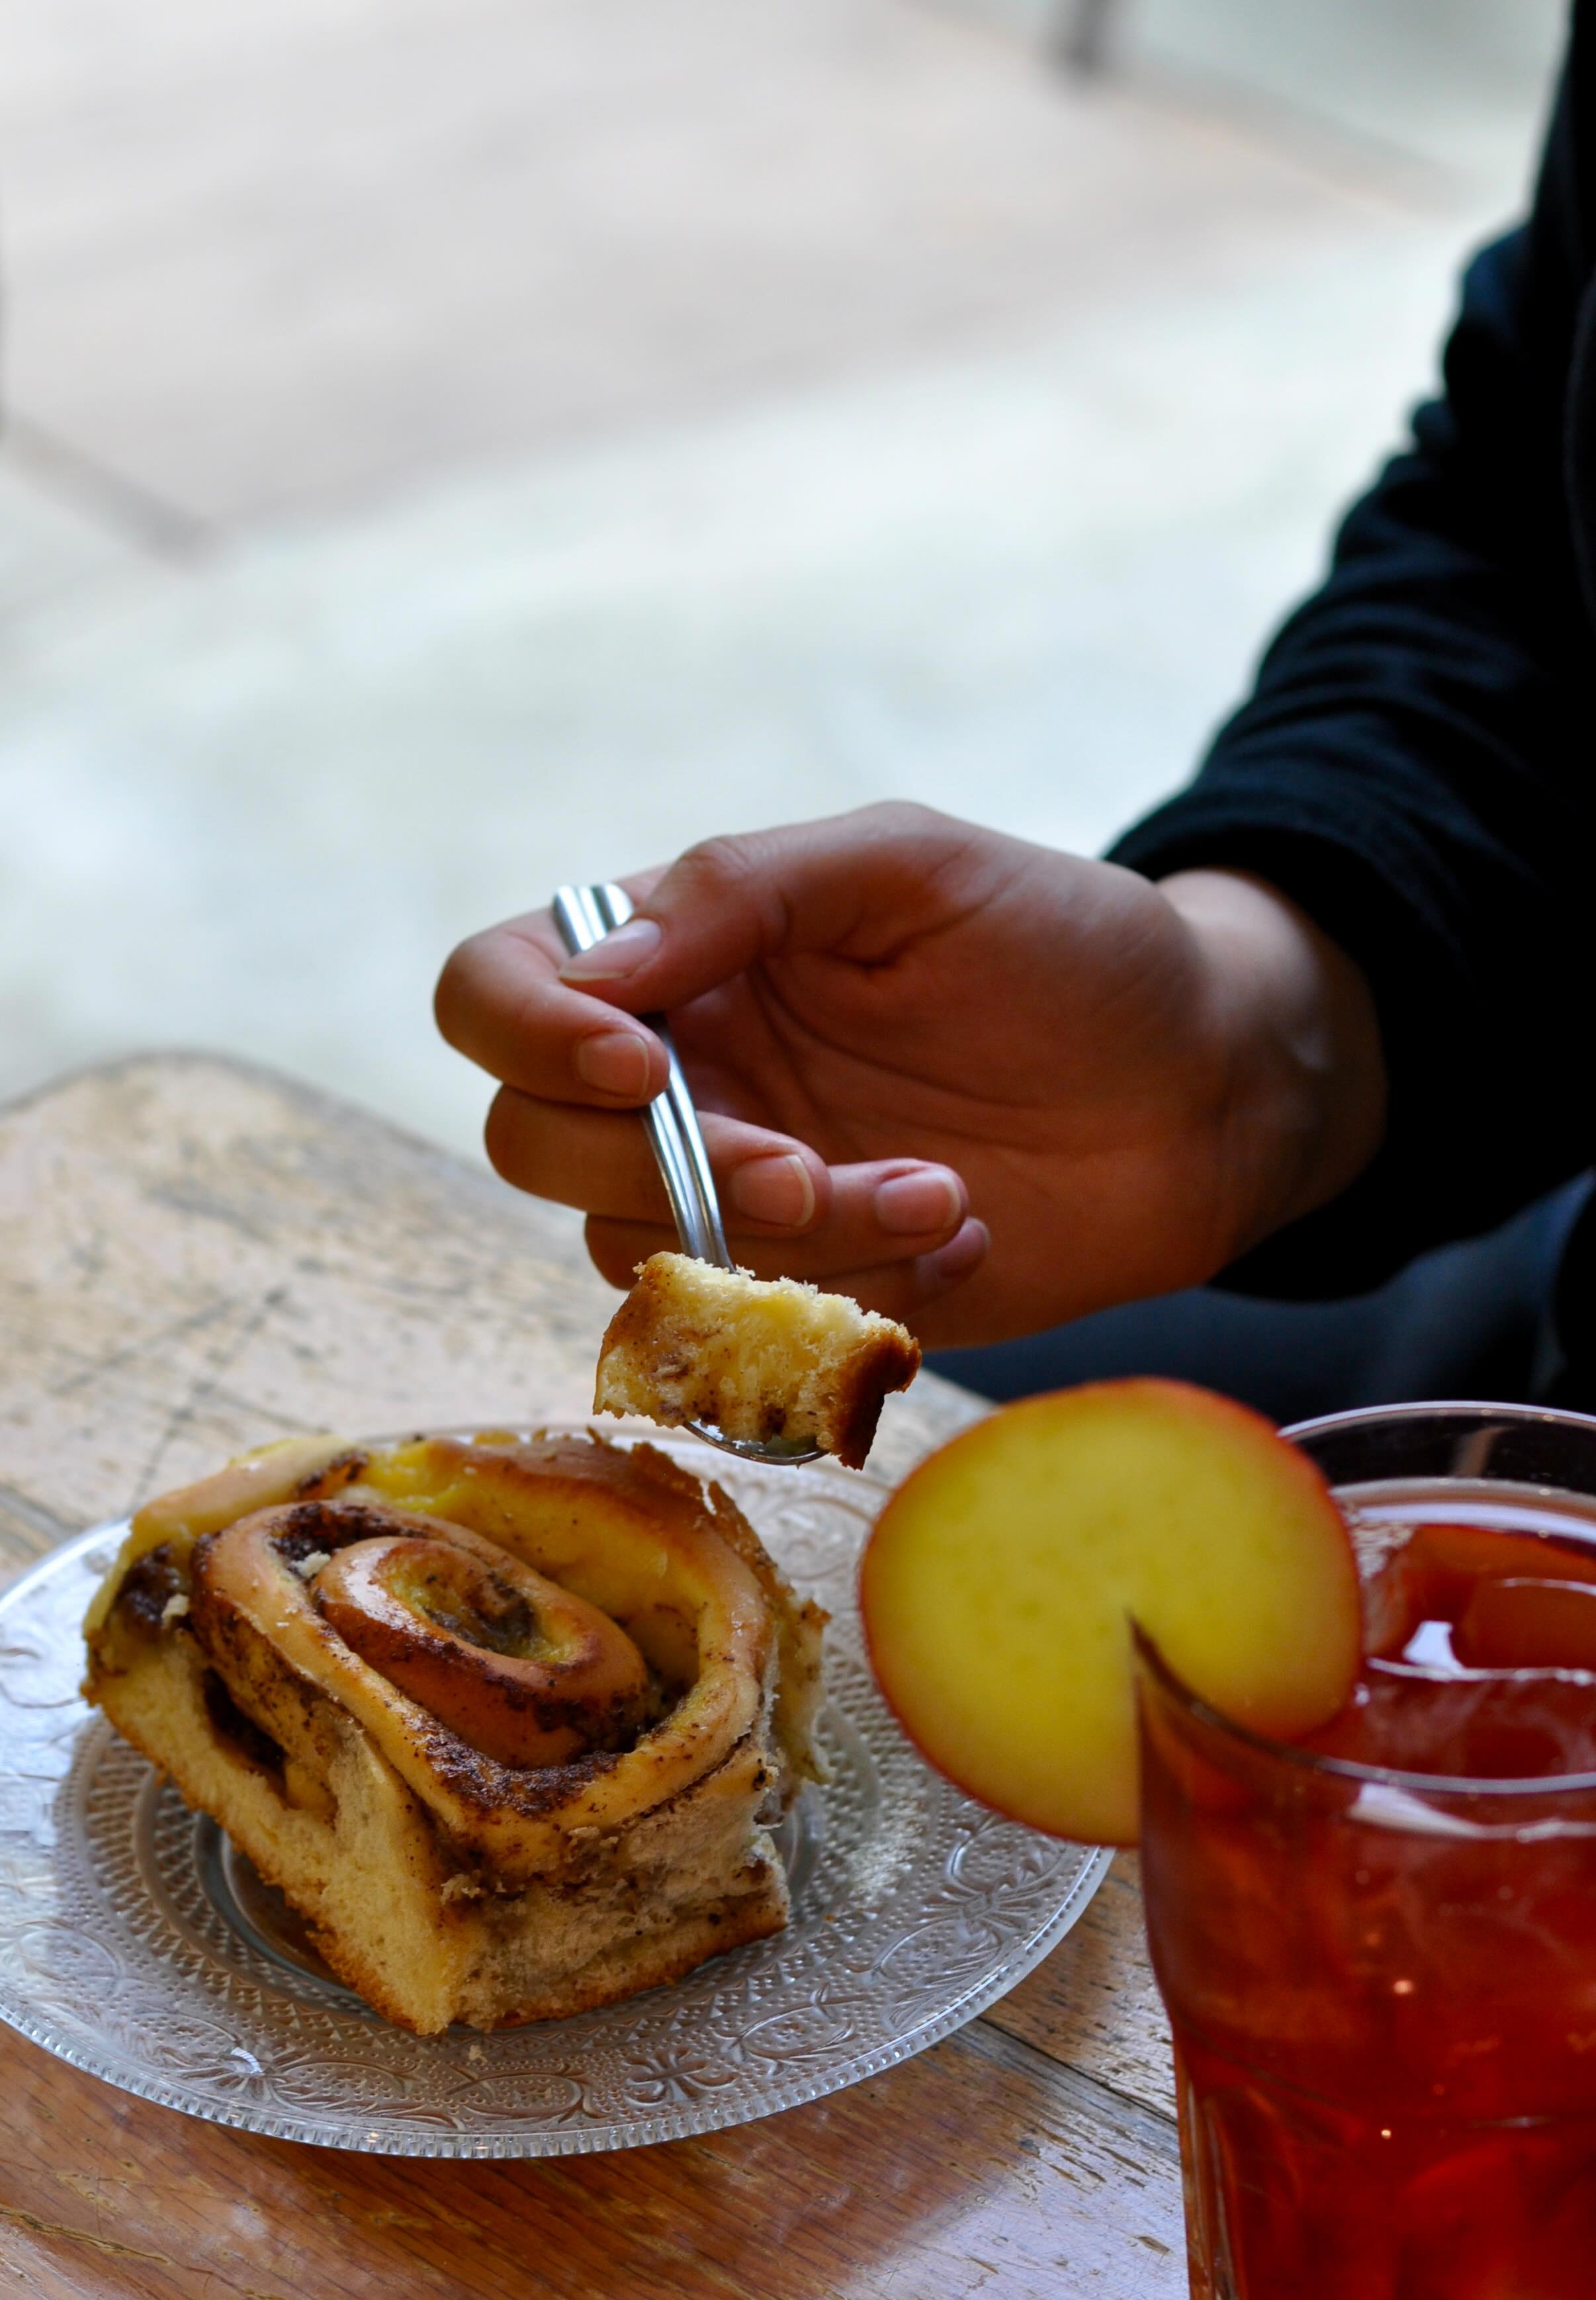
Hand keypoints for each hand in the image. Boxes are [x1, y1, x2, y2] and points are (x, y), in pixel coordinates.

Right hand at [435, 803, 1385, 1346]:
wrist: (1203, 1088)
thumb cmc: (1067, 947)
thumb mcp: (914, 865)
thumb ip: (748, 886)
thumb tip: (600, 966)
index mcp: (679, 956)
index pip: (494, 990)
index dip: (528, 1036)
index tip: (642, 1064)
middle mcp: (678, 1080)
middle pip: (530, 1144)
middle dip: (664, 1169)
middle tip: (806, 1167)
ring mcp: (733, 1197)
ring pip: (646, 1254)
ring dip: (789, 1238)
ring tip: (941, 1190)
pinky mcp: (806, 1296)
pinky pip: (751, 1333)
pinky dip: (855, 1294)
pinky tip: (962, 1236)